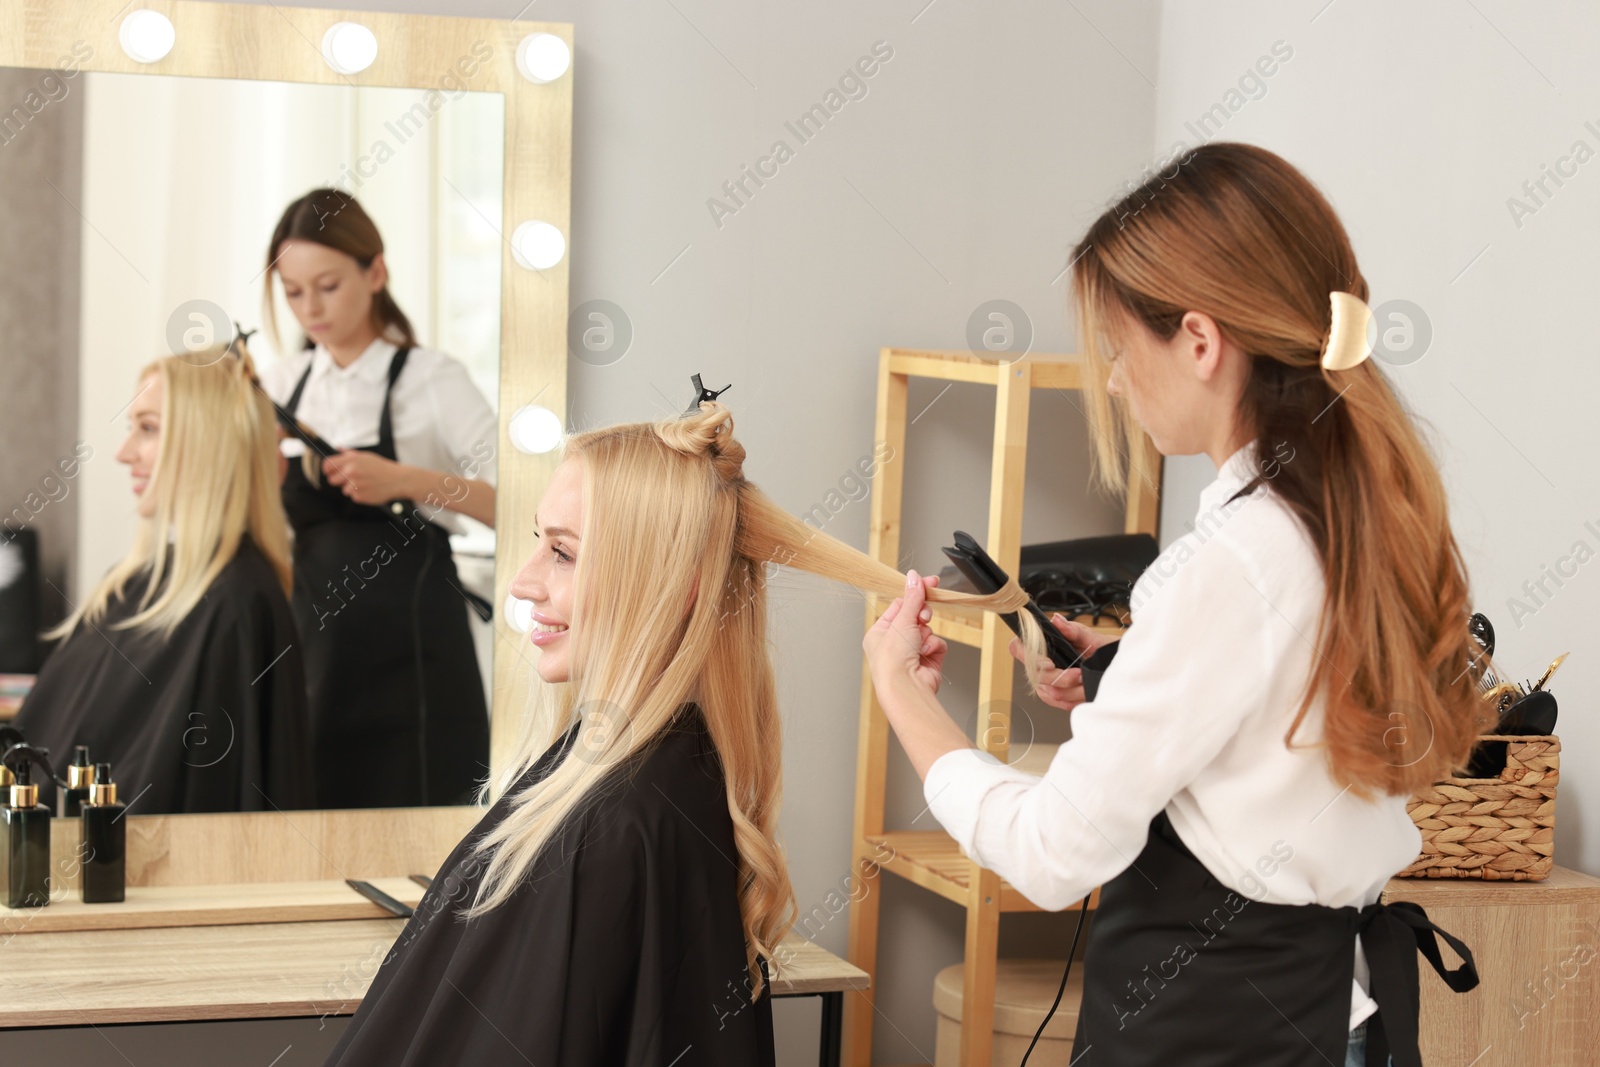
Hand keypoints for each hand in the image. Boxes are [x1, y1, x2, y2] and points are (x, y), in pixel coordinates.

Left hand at [322, 450, 413, 504]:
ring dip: (351, 488)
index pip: (327, 465)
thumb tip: (338, 449)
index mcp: (351, 461)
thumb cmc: (383, 468)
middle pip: (332, 480)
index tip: (329, 472)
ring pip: (343, 490)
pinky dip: (360, 494)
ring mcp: (354, 485)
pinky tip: (369, 489)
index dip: (326, 470)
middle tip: (351, 479)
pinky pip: (353, 497)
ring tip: (365, 483)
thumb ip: (350, 454)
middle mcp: (351, 472)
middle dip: (339, 480)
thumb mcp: (367, 456)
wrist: (398, 480)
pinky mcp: (359, 497)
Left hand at [863, 570, 945, 697]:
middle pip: (915, 616)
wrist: (906, 688)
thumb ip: (912, 598)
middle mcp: (894, 643)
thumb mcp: (902, 621)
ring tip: (920, 643)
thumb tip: (914, 577)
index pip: (899, 605)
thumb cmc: (893, 660)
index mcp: (880, 632)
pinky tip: (926, 654)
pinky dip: (934, 646)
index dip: (915, 593)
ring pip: (928, 630)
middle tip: (923, 617)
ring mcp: (911, 652)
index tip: (930, 582)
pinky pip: (937, 643)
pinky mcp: (928, 661)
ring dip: (926, 634)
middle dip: (922, 616)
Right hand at [1009, 614, 1118, 710]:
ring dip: (1071, 689)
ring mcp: (1044, 680)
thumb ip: (1071, 629)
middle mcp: (1038, 662)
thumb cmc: (1097, 648)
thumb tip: (1056, 620)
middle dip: (1060, 677)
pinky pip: (1057, 702)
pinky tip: (1082, 689)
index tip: (1049, 663)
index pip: (1018, 648)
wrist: (1110, 664)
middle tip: (1079, 673)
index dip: (1030, 657)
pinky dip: (1073, 698)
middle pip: (1036, 676)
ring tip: (1085, 679)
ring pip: (1048, 692)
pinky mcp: (1053, 695)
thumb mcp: (1087, 636)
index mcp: (1040, 643)